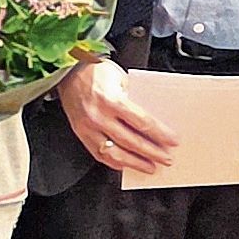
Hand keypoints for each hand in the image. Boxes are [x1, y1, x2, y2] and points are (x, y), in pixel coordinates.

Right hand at [56, 60, 178, 173]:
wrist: (67, 72)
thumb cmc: (94, 71)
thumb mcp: (119, 77)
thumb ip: (134, 96)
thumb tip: (151, 117)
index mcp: (111, 100)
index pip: (142, 122)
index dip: (160, 134)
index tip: (172, 141)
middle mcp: (99, 116)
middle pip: (132, 141)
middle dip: (152, 152)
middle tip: (166, 158)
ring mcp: (89, 128)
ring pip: (116, 153)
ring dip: (136, 163)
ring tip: (150, 166)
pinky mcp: (82, 135)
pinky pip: (100, 155)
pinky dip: (116, 162)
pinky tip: (126, 164)